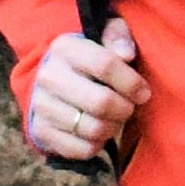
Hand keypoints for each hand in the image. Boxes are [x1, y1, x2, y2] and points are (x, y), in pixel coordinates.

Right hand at [22, 23, 145, 163]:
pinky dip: (98, 144)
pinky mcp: (41, 132)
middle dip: (124, 108)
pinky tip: (98, 131)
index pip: (105, 64)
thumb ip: (117, 36)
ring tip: (114, 118)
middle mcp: (48, 76)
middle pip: (101, 102)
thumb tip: (126, 54)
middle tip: (128, 107)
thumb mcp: (103, 37)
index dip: (131, 82)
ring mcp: (41, 106)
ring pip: (94, 128)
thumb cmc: (88, 60)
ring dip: (113, 127)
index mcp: (65, 47)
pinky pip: (82, 149)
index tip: (143, 92)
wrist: (50, 84)